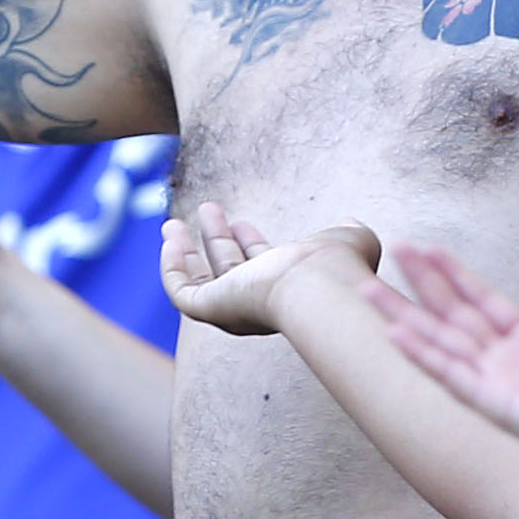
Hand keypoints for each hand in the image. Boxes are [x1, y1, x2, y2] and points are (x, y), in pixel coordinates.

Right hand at [158, 202, 383, 337]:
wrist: (321, 285)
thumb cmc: (340, 266)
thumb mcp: (350, 240)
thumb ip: (348, 232)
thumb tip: (349, 222)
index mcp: (290, 288)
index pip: (263, 268)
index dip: (250, 244)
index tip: (241, 221)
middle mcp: (260, 301)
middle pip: (230, 271)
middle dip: (217, 239)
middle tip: (208, 210)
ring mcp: (234, 307)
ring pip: (202, 281)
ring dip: (186, 250)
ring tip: (171, 223)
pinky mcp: (212, 308)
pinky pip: (182, 293)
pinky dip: (171, 270)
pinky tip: (168, 243)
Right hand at [371, 243, 518, 469]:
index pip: (482, 300)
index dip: (455, 273)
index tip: (428, 246)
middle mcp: (509, 362)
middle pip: (454, 315)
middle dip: (422, 283)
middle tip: (393, 249)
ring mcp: (500, 384)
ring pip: (442, 342)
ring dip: (406, 316)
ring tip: (370, 289)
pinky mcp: (497, 407)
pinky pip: (452, 377)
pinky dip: (423, 356)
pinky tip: (395, 334)